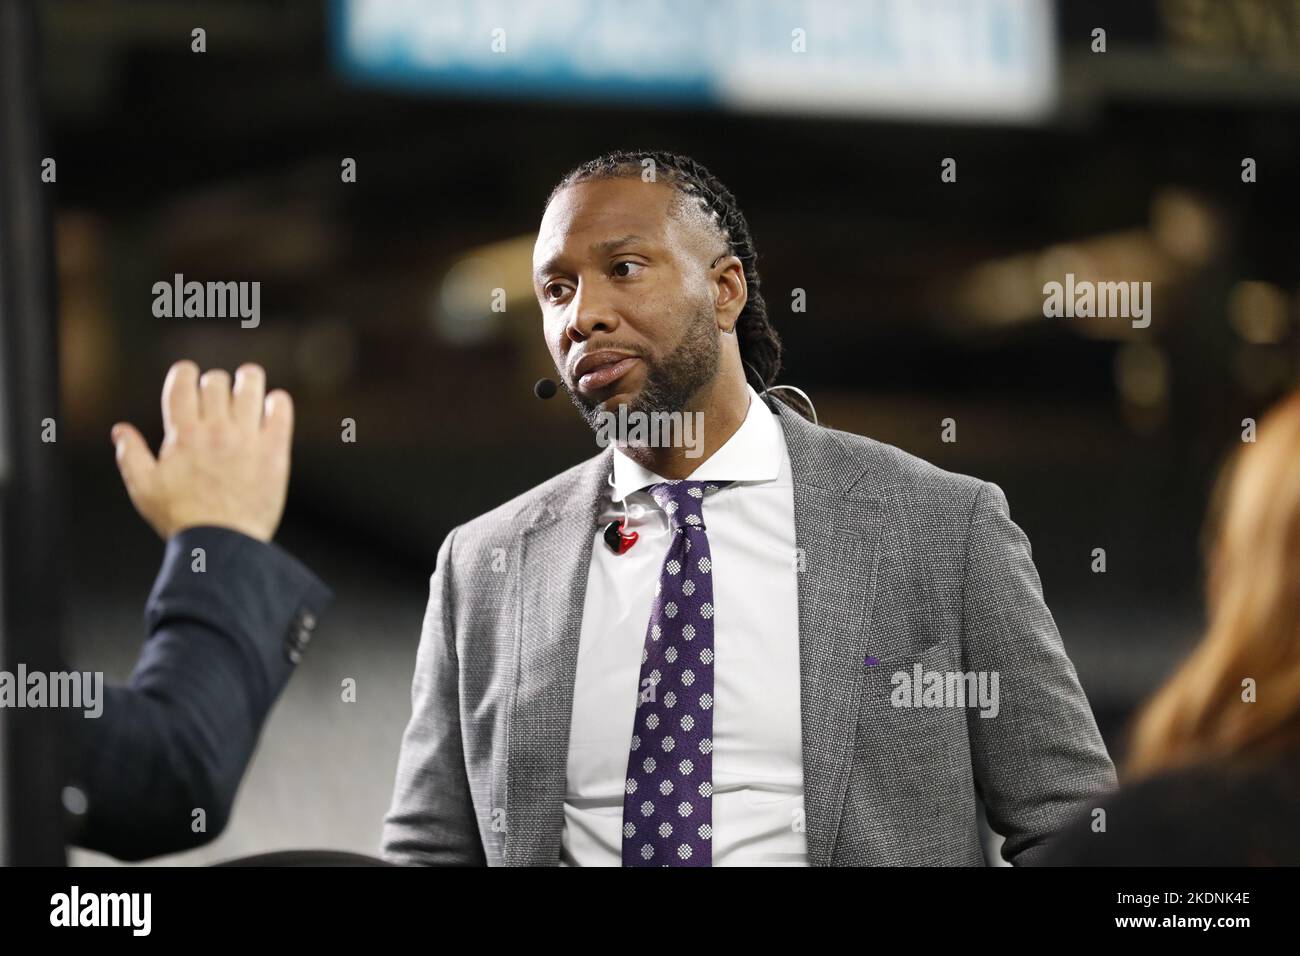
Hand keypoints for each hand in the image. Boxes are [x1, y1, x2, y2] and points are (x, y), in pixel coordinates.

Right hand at [111, 360, 293, 542]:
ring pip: (250, 386)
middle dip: (214, 382)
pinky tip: (273, 404)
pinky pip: (280, 411)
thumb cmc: (182, 519)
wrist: (223, 544)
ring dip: (248, 380)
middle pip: (216, 382)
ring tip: (249, 383)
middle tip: (218, 393)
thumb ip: (131, 456)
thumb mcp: (145, 490)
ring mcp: (247, 438)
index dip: (184, 373)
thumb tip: (120, 431)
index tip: (188, 376)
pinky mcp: (274, 450)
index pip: (182, 383)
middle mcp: (215, 430)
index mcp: (183, 435)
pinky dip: (278, 402)